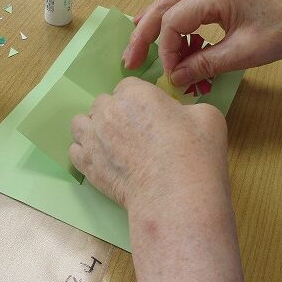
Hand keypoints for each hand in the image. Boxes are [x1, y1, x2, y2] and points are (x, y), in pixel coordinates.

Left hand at [70, 77, 227, 212]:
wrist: (176, 195)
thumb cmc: (194, 153)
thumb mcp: (206, 116)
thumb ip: (186, 108)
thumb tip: (178, 115)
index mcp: (135, 93)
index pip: (128, 86)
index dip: (139, 100)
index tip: (149, 115)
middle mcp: (108, 110)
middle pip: (103, 103)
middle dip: (116, 113)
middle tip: (135, 133)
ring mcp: (93, 137)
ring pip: (81, 123)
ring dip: (94, 129)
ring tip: (112, 144)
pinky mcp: (87, 165)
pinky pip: (75, 150)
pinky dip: (86, 152)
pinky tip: (102, 160)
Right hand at [124, 0, 281, 88]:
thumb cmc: (280, 35)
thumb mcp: (243, 54)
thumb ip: (205, 64)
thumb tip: (174, 78)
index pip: (173, 21)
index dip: (166, 50)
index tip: (172, 75)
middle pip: (161, 8)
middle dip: (143, 36)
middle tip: (129, 61)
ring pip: (167, 7)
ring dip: (152, 31)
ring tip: (139, 53)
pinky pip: (182, 11)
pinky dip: (172, 31)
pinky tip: (169, 47)